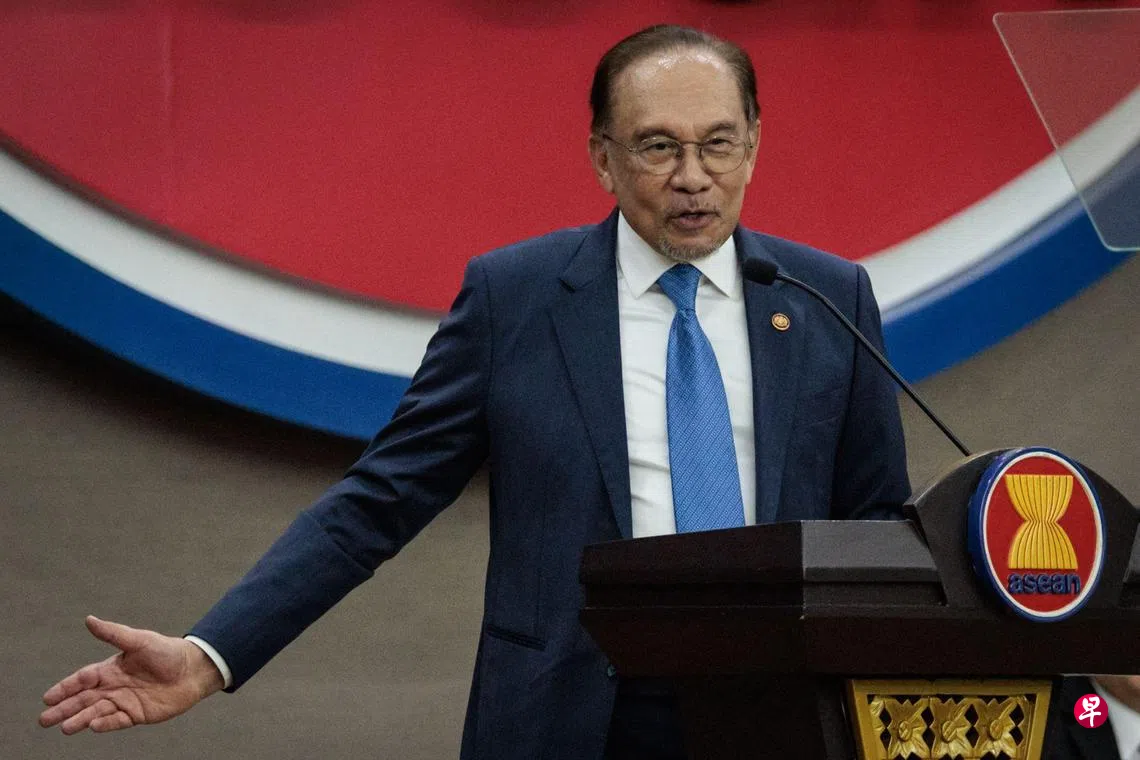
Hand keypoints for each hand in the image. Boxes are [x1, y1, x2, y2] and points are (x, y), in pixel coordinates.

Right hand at [39, 616, 223, 733]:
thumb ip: (113, 633)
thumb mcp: (138, 640)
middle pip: (83, 699)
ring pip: (96, 712)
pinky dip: (105, 724)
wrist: (193, 669)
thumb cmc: (166, 651)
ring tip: (64, 727)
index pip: (82, 679)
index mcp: (111, 669)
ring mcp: (124, 702)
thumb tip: (89, 619)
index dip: (66, 688)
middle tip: (44, 720)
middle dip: (64, 709)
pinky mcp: (137, 714)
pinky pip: (117, 721)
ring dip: (80, 719)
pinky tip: (92, 726)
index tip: (48, 697)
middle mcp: (114, 687)